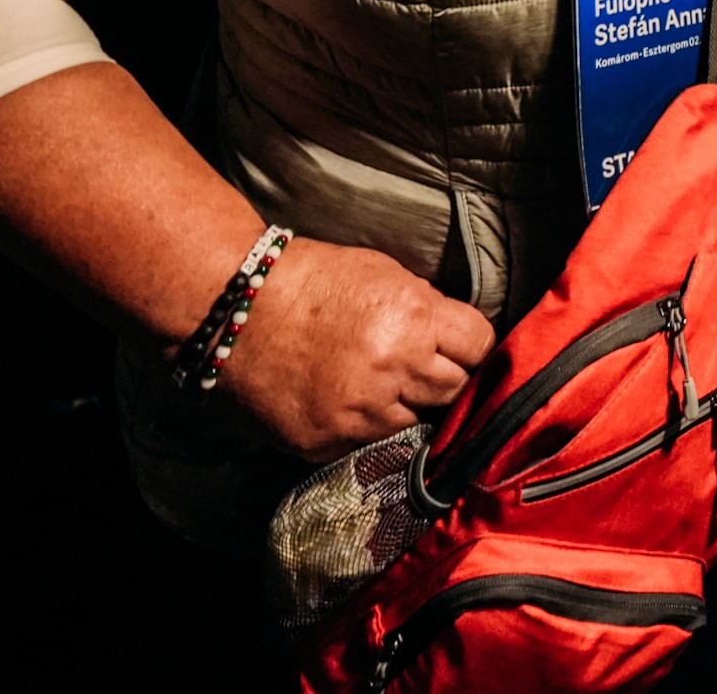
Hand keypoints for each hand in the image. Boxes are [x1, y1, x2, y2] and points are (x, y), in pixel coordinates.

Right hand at [219, 237, 496, 462]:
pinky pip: (371, 441)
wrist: (235, 308)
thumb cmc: (312, 280)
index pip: (480, 346)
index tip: (464, 345)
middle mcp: (394, 370)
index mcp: (414, 320)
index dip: (473, 344)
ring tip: (383, 381)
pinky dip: (368, 424)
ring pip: (417, 421)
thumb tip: (458, 333)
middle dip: (447, 376)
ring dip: (408, 404)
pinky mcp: (329, 442)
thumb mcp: (385, 274)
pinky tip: (348, 399)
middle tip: (426, 364)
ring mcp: (360, 413)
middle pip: (455, 390)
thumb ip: (427, 306)